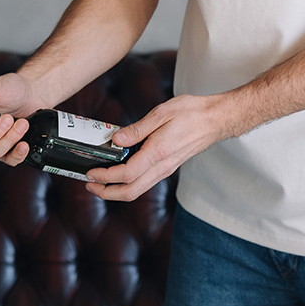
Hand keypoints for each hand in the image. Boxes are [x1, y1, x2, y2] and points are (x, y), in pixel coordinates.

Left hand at [84, 93, 236, 201]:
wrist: (215, 119)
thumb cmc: (192, 113)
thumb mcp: (161, 113)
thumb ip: (137, 129)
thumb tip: (116, 140)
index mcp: (158, 153)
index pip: (126, 174)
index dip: (105, 177)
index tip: (90, 172)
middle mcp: (162, 167)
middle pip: (130, 192)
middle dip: (106, 193)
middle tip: (89, 185)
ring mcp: (165, 169)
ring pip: (137, 190)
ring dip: (115, 191)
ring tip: (99, 182)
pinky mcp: (167, 167)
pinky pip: (144, 182)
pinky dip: (127, 183)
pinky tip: (118, 173)